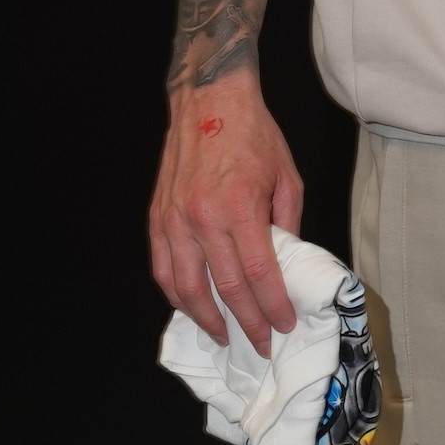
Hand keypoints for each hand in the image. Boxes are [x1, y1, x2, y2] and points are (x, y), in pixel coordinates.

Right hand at [149, 76, 303, 356]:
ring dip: (206, 319)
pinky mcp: (157, 217)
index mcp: (240, 206)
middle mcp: (203, 217)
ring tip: (224, 336)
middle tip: (260, 344)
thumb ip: (288, 224)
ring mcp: (174, 219)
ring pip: (187, 287)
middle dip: (246, 323)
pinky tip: (192, 307)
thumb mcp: (288, 176)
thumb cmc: (253, 134)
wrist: (209, 99)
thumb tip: (288, 265)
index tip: (284, 325)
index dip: (272, 306)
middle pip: (225, 288)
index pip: (258, 274)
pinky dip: (176, 295)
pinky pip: (163, 268)